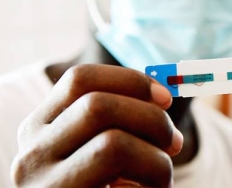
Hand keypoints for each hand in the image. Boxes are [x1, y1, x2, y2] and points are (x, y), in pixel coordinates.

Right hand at [10, 64, 182, 187]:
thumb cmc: (103, 186)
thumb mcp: (100, 147)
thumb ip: (122, 118)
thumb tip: (165, 94)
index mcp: (39, 129)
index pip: (80, 79)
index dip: (131, 80)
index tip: (166, 98)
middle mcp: (31, 157)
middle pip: (99, 106)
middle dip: (153, 119)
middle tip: (173, 143)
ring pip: (114, 144)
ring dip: (157, 160)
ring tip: (159, 179)